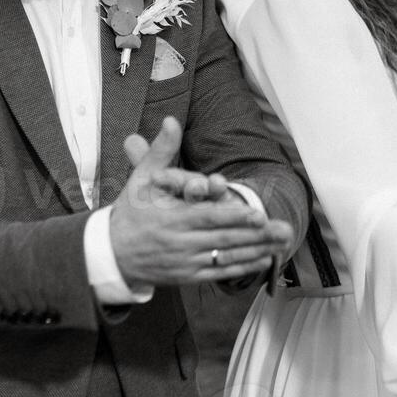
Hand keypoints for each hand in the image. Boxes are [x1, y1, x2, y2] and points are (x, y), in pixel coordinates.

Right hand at [110, 116, 292, 286]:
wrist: (112, 252)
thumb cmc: (131, 210)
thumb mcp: (142, 177)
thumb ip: (161, 150)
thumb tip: (171, 121)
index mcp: (170, 217)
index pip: (207, 217)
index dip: (233, 216)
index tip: (257, 213)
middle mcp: (180, 242)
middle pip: (223, 239)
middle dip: (257, 235)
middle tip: (284, 229)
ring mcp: (185, 261)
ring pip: (226, 257)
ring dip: (256, 251)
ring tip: (281, 244)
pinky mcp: (188, 275)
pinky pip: (219, 272)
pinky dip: (242, 267)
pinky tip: (262, 260)